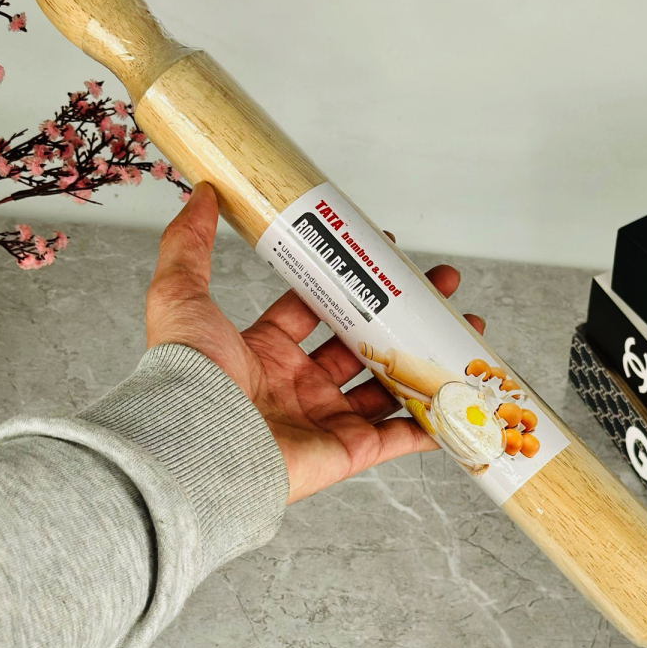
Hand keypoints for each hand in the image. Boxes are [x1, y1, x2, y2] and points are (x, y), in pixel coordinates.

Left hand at [145, 182, 484, 501]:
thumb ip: (188, 246)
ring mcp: (326, 421)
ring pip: (390, 387)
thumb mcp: (180, 296)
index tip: (384, 258)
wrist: (196, 445)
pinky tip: (462, 396)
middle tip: (440, 289)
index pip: (315, 311)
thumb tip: (198, 195)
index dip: (350, 284)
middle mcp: (297, 387)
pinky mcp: (349, 452)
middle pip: (363, 345)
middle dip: (404, 316)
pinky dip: (434, 421)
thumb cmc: (187, 376)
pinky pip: (401, 438)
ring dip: (428, 360)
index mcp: (264, 353)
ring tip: (466, 330)